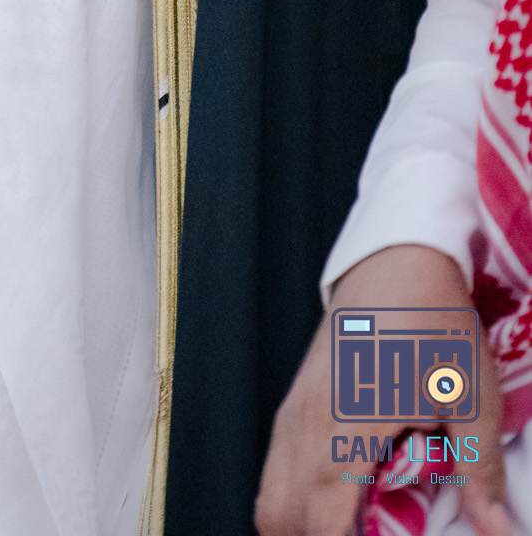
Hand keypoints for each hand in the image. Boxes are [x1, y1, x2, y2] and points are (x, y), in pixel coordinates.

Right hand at [255, 244, 510, 535]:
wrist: (398, 259)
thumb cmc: (435, 322)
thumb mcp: (471, 397)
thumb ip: (479, 471)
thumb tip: (497, 530)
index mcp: (347, 427)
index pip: (322, 524)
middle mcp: (306, 423)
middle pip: (281, 519)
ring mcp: (292, 411)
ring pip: (269, 497)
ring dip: (299, 526)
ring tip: (351, 526)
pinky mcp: (293, 402)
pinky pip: (274, 469)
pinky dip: (294, 499)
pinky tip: (339, 498)